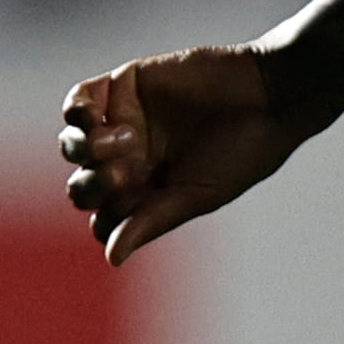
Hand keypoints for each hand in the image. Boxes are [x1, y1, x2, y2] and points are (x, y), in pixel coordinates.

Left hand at [60, 46, 319, 262]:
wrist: (270, 92)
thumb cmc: (244, 151)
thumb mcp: (197, 195)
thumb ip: (152, 220)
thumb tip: (112, 258)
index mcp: (150, 192)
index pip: (103, 218)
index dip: (109, 216)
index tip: (140, 202)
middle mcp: (132, 158)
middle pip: (83, 185)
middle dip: (95, 186)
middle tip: (129, 173)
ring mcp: (125, 121)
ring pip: (73, 145)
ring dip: (85, 150)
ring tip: (125, 140)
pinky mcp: (125, 85)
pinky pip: (78, 102)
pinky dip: (77, 112)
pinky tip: (94, 118)